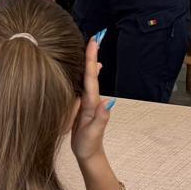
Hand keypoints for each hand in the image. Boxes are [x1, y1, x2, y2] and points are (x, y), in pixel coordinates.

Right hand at [70, 31, 111, 162]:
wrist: (88, 154)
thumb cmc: (89, 145)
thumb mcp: (93, 133)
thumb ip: (101, 119)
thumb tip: (109, 101)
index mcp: (92, 102)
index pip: (91, 77)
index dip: (92, 59)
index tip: (94, 42)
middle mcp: (91, 98)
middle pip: (91, 72)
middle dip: (93, 54)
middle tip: (96, 35)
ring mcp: (87, 101)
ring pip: (87, 77)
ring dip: (89, 60)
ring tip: (91, 44)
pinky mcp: (81, 105)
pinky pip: (82, 85)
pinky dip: (83, 73)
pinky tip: (84, 67)